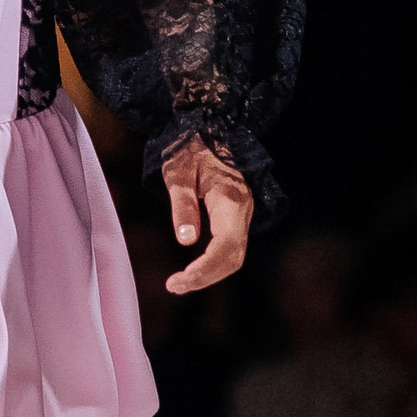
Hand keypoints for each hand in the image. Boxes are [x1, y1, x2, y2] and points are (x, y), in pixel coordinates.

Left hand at [161, 138, 251, 291]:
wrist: (209, 130)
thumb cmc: (191, 148)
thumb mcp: (178, 172)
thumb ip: (182, 205)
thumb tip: (186, 240)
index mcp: (231, 199)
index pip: (226, 245)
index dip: (206, 268)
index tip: (179, 280)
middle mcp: (242, 211)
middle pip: (234, 257)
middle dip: (206, 277)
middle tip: (174, 286)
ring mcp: (242, 216)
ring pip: (234, 256)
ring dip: (209, 274)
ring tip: (179, 284)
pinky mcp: (235, 219)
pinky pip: (230, 249)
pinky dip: (213, 265)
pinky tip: (192, 271)